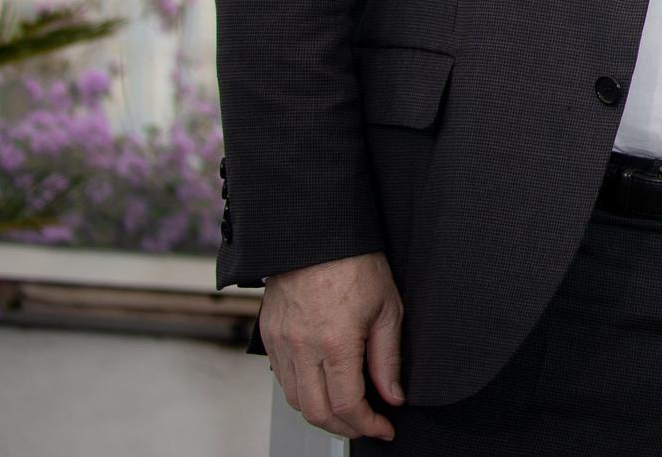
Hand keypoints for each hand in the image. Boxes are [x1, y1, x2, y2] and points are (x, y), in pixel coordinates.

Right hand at [259, 250, 404, 440]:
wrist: (315, 233)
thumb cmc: (355, 263)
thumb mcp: (388, 307)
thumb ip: (388, 358)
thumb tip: (393, 396)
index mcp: (336, 341)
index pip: (347, 404)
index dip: (368, 424)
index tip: (384, 428)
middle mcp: (302, 348)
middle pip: (317, 412)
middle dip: (345, 428)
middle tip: (367, 425)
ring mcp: (280, 344)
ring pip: (295, 401)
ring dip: (322, 414)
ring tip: (348, 411)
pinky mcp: (268, 338)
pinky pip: (282, 380)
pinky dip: (303, 393)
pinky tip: (323, 386)